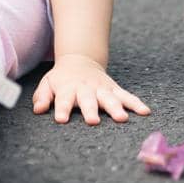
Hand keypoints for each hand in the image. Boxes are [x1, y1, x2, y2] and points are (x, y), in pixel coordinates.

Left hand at [32, 54, 150, 124]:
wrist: (79, 60)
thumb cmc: (62, 79)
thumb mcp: (48, 84)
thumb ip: (43, 97)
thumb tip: (38, 110)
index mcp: (68, 88)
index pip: (64, 100)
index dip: (62, 109)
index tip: (61, 119)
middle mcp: (86, 88)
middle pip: (88, 100)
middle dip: (91, 110)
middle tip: (93, 121)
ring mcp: (102, 89)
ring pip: (110, 98)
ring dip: (116, 108)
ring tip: (122, 118)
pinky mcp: (114, 89)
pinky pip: (127, 96)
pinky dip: (136, 103)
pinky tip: (145, 111)